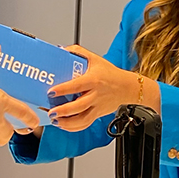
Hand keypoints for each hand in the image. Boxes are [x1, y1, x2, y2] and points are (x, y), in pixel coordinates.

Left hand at [46, 46, 160, 131]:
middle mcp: (96, 95)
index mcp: (94, 80)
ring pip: (82, 119)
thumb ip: (78, 52)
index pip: (77, 85)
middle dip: (63, 111)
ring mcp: (97, 107)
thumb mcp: (95, 59)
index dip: (63, 89)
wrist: (127, 87)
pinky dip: (74, 127)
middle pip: (79, 106)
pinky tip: (64, 125)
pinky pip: (86, 124)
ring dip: (67, 122)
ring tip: (56, 121)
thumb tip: (62, 50)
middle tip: (51, 111)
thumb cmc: (111, 74)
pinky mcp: (98, 114)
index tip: (51, 92)